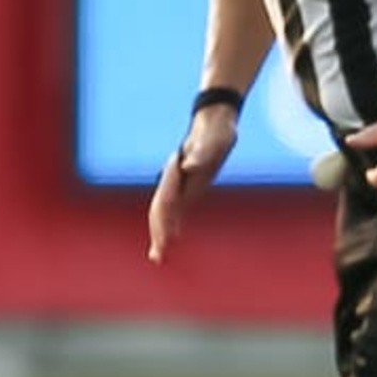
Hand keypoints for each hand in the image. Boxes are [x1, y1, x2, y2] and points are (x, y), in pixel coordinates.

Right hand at [147, 105, 236, 261]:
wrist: (215, 119)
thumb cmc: (217, 131)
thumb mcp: (214, 141)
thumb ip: (200, 154)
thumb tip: (187, 166)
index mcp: (178, 173)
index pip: (167, 203)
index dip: (164, 222)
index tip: (164, 242)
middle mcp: (176, 180)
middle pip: (161, 210)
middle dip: (158, 233)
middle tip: (159, 257)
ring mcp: (180, 182)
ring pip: (163, 211)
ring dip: (160, 232)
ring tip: (159, 255)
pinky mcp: (187, 183)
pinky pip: (174, 208)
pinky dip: (170, 224)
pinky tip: (172, 237)